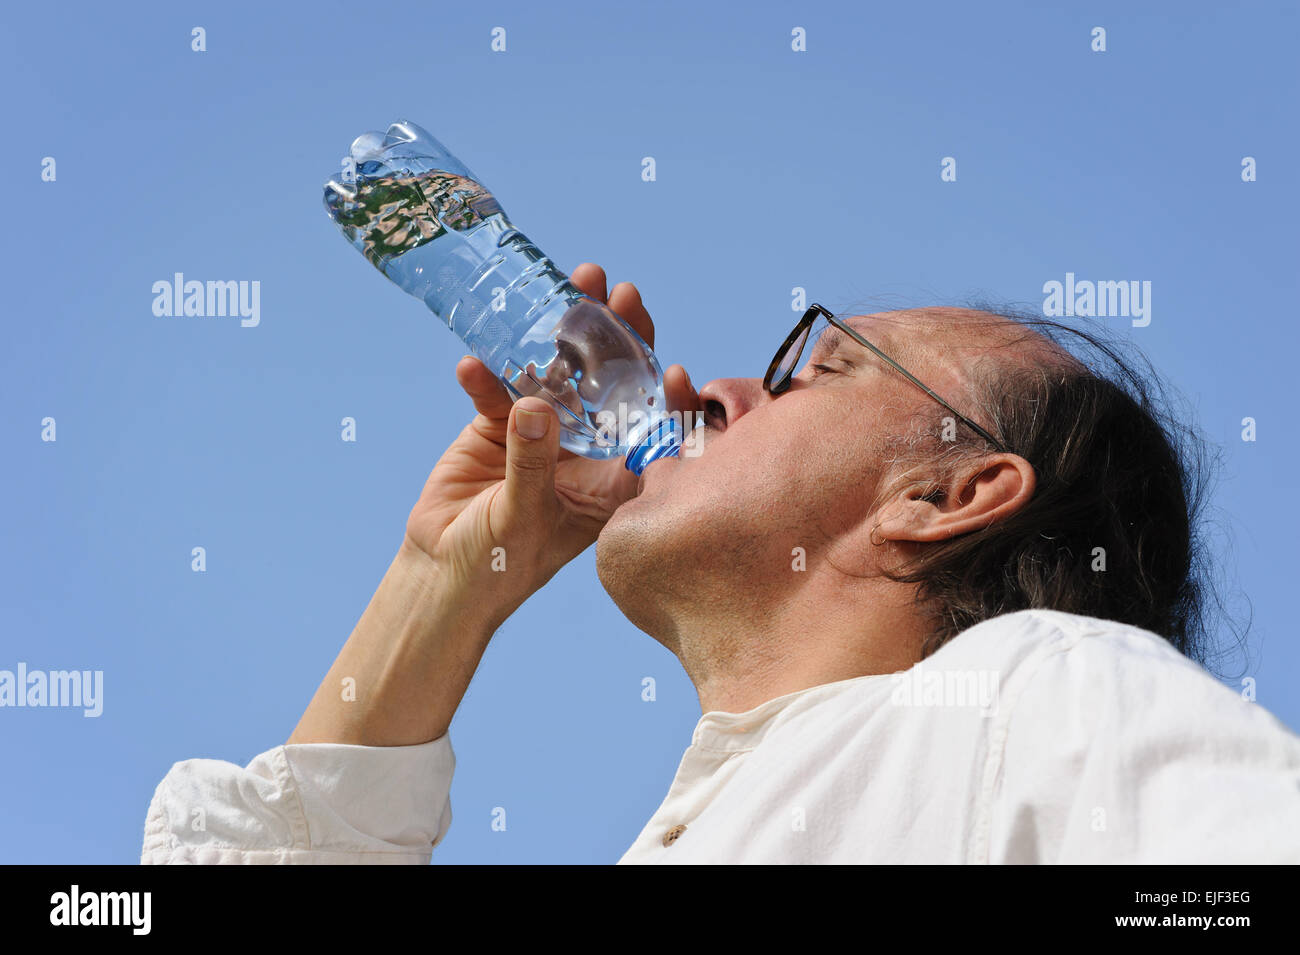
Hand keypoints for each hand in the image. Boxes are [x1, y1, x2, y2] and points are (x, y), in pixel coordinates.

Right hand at [401, 263, 699, 616]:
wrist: (443, 574)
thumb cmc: (499, 564)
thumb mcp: (524, 518)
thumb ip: (532, 463)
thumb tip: (537, 406)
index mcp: (610, 480)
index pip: (649, 428)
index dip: (666, 396)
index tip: (672, 366)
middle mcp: (584, 450)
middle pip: (608, 384)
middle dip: (617, 337)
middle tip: (620, 292)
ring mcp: (541, 433)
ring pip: (559, 372)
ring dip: (561, 332)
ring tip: (571, 285)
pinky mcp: (496, 426)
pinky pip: (496, 391)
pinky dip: (485, 377)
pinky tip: (473, 365)